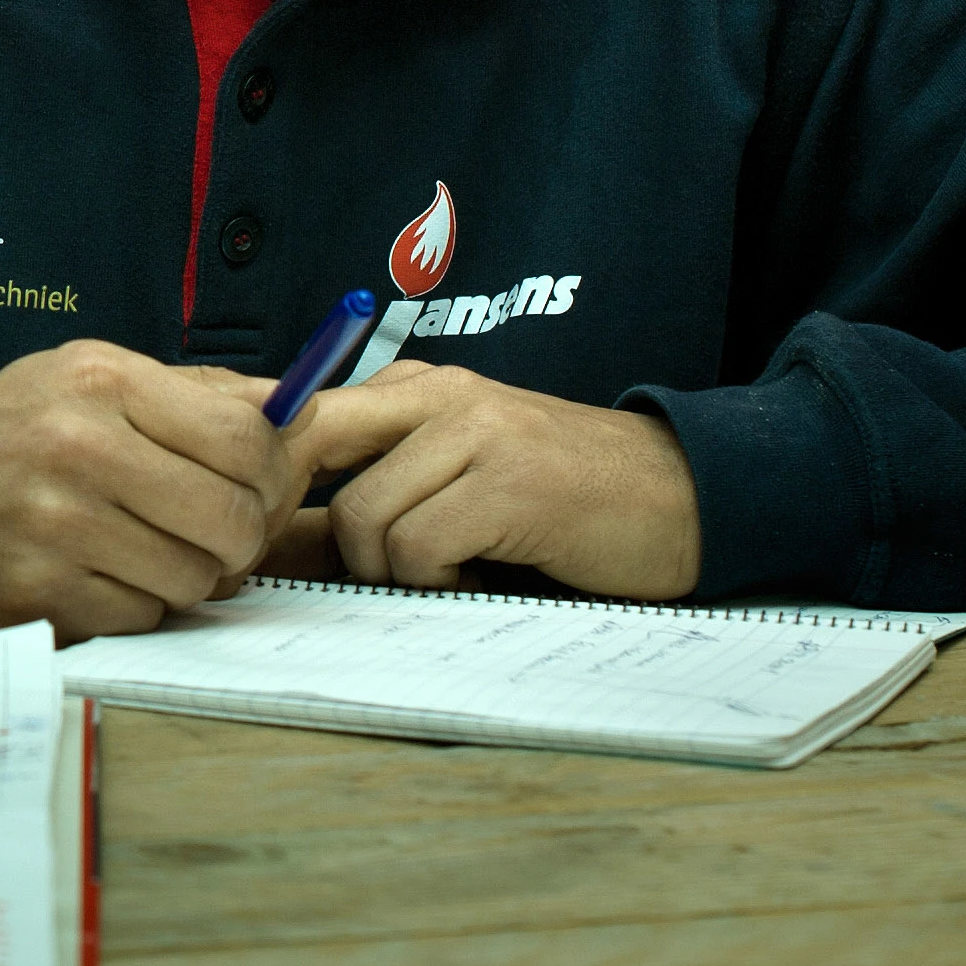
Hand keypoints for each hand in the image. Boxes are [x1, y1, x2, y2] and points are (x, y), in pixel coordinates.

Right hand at [0, 343, 306, 639]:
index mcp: (99, 378)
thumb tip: (296, 412)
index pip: (247, 436)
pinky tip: (95, 577)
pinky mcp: (40, 592)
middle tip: (209, 535)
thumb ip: (188, 394)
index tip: (258, 488)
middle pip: (233, 516)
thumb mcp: (76, 381)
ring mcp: (57, 523)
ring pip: (195, 575)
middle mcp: (78, 443)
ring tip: (140, 551)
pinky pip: (144, 615)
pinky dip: (134, 606)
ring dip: (183, 577)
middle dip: (236, 538)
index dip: (273, 475)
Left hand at [287, 363, 700, 597]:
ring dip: (393, 568)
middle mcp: (444, 394)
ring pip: (361, 515)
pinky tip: (480, 574)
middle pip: (314, 451)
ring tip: (451, 566)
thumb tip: (278, 529)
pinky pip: (416, 548)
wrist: (688, 500)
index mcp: (423, 385)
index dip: (282, 480)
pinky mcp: (510, 487)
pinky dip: (437, 580)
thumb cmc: (566, 500)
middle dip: (309, 519)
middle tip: (355, 565)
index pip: (306, 415)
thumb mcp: (462, 471)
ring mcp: (479, 435)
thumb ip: (382, 479)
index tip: (290, 532)